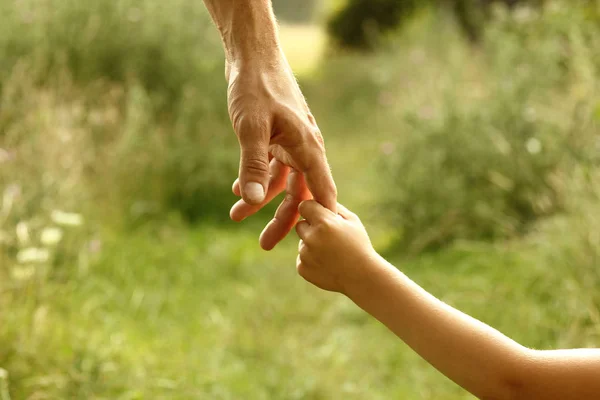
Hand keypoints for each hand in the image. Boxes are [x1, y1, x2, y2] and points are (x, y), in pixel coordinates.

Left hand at [227, 53, 336, 250]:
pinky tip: (239, 189)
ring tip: (237, 216)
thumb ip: (253, 165)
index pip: (321, 191)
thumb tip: (254, 201)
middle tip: (265, 245)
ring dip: (261, 199)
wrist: (252, 56)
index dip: (320, 218)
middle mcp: (304, 148)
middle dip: (283, 219)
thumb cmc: (256, 87)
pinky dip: (256, 178)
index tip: (316, 244)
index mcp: (307, 147)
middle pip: (299, 193)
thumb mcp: (251, 128)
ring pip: (282, 181)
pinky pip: (270, 166)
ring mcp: (290, 143)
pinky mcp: (277, 137)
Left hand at [295, 200, 377, 293]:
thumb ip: (334, 207)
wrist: (362, 277)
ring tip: (332, 254)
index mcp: (324, 223)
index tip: (318, 214)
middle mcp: (311, 238)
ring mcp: (305, 254)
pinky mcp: (302, 269)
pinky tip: (327, 264)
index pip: (304, 206)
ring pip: (302, 243)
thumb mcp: (352, 221)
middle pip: (300, 225)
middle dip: (311, 228)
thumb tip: (318, 197)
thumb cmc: (359, 245)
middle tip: (329, 237)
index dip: (312, 209)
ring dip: (312, 246)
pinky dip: (311, 261)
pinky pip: (302, 259)